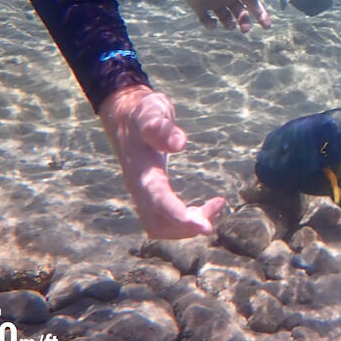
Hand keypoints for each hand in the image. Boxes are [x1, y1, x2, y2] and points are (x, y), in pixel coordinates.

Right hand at [99, 85, 225, 237]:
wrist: (125, 117)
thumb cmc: (142, 114)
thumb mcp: (152, 113)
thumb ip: (162, 128)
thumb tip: (179, 143)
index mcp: (141, 171)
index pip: (158, 201)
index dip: (179, 216)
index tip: (204, 226)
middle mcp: (139, 188)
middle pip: (157, 223)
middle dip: (186, 227)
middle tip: (216, 211)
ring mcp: (143, 194)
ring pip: (160, 227)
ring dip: (187, 227)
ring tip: (216, 207)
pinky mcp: (150, 195)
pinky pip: (164, 221)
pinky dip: (185, 222)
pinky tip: (208, 207)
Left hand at [177, 0, 271, 31]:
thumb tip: (257, 5)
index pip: (253, 5)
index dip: (261, 15)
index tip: (267, 26)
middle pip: (240, 14)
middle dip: (244, 22)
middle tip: (245, 29)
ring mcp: (214, 2)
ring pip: (225, 19)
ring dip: (229, 25)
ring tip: (230, 24)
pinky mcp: (200, 7)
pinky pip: (206, 20)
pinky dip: (210, 25)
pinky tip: (213, 22)